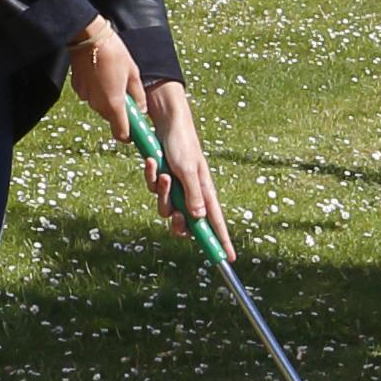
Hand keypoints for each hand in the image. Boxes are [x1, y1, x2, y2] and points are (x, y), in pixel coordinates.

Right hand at [66, 18, 146, 128]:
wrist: (87, 37)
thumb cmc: (113, 52)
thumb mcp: (133, 73)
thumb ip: (138, 95)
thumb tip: (141, 109)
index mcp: (114, 104)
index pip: (121, 134)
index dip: (129, 134)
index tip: (136, 128)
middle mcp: (98, 105)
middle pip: (111, 118)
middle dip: (120, 110)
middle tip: (127, 93)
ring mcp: (86, 97)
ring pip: (101, 106)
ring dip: (108, 98)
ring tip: (113, 78)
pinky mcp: (78, 88)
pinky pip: (91, 95)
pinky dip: (97, 90)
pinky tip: (101, 74)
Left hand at [143, 82, 224, 242]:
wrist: (164, 119)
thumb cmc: (181, 142)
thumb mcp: (187, 170)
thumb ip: (193, 195)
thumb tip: (199, 219)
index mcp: (205, 191)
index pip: (216, 222)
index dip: (222, 241)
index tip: (229, 260)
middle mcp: (191, 192)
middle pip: (186, 223)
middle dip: (178, 223)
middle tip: (176, 218)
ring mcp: (176, 186)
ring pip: (165, 208)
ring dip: (162, 195)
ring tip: (164, 175)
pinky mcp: (162, 177)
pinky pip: (154, 189)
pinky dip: (152, 178)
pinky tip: (152, 163)